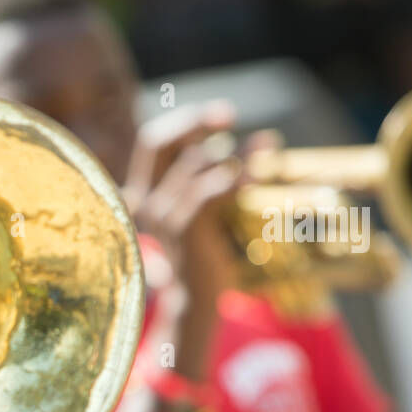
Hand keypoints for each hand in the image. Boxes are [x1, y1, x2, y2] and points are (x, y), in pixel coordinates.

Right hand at [123, 100, 242, 302]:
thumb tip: (245, 143)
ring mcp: (160, 213)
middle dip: (195, 121)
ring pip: (196, 164)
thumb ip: (205, 177)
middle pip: (163, 142)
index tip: (221, 116)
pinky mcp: (182, 226)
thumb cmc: (203, 251)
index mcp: (143, 191)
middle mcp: (144, 199)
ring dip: (235, 151)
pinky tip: (257, 174)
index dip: (183, 121)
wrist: (196, 297)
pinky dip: (236, 178)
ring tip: (268, 146)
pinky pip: (209, 189)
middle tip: (230, 114)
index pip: (153, 141)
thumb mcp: (200, 207)